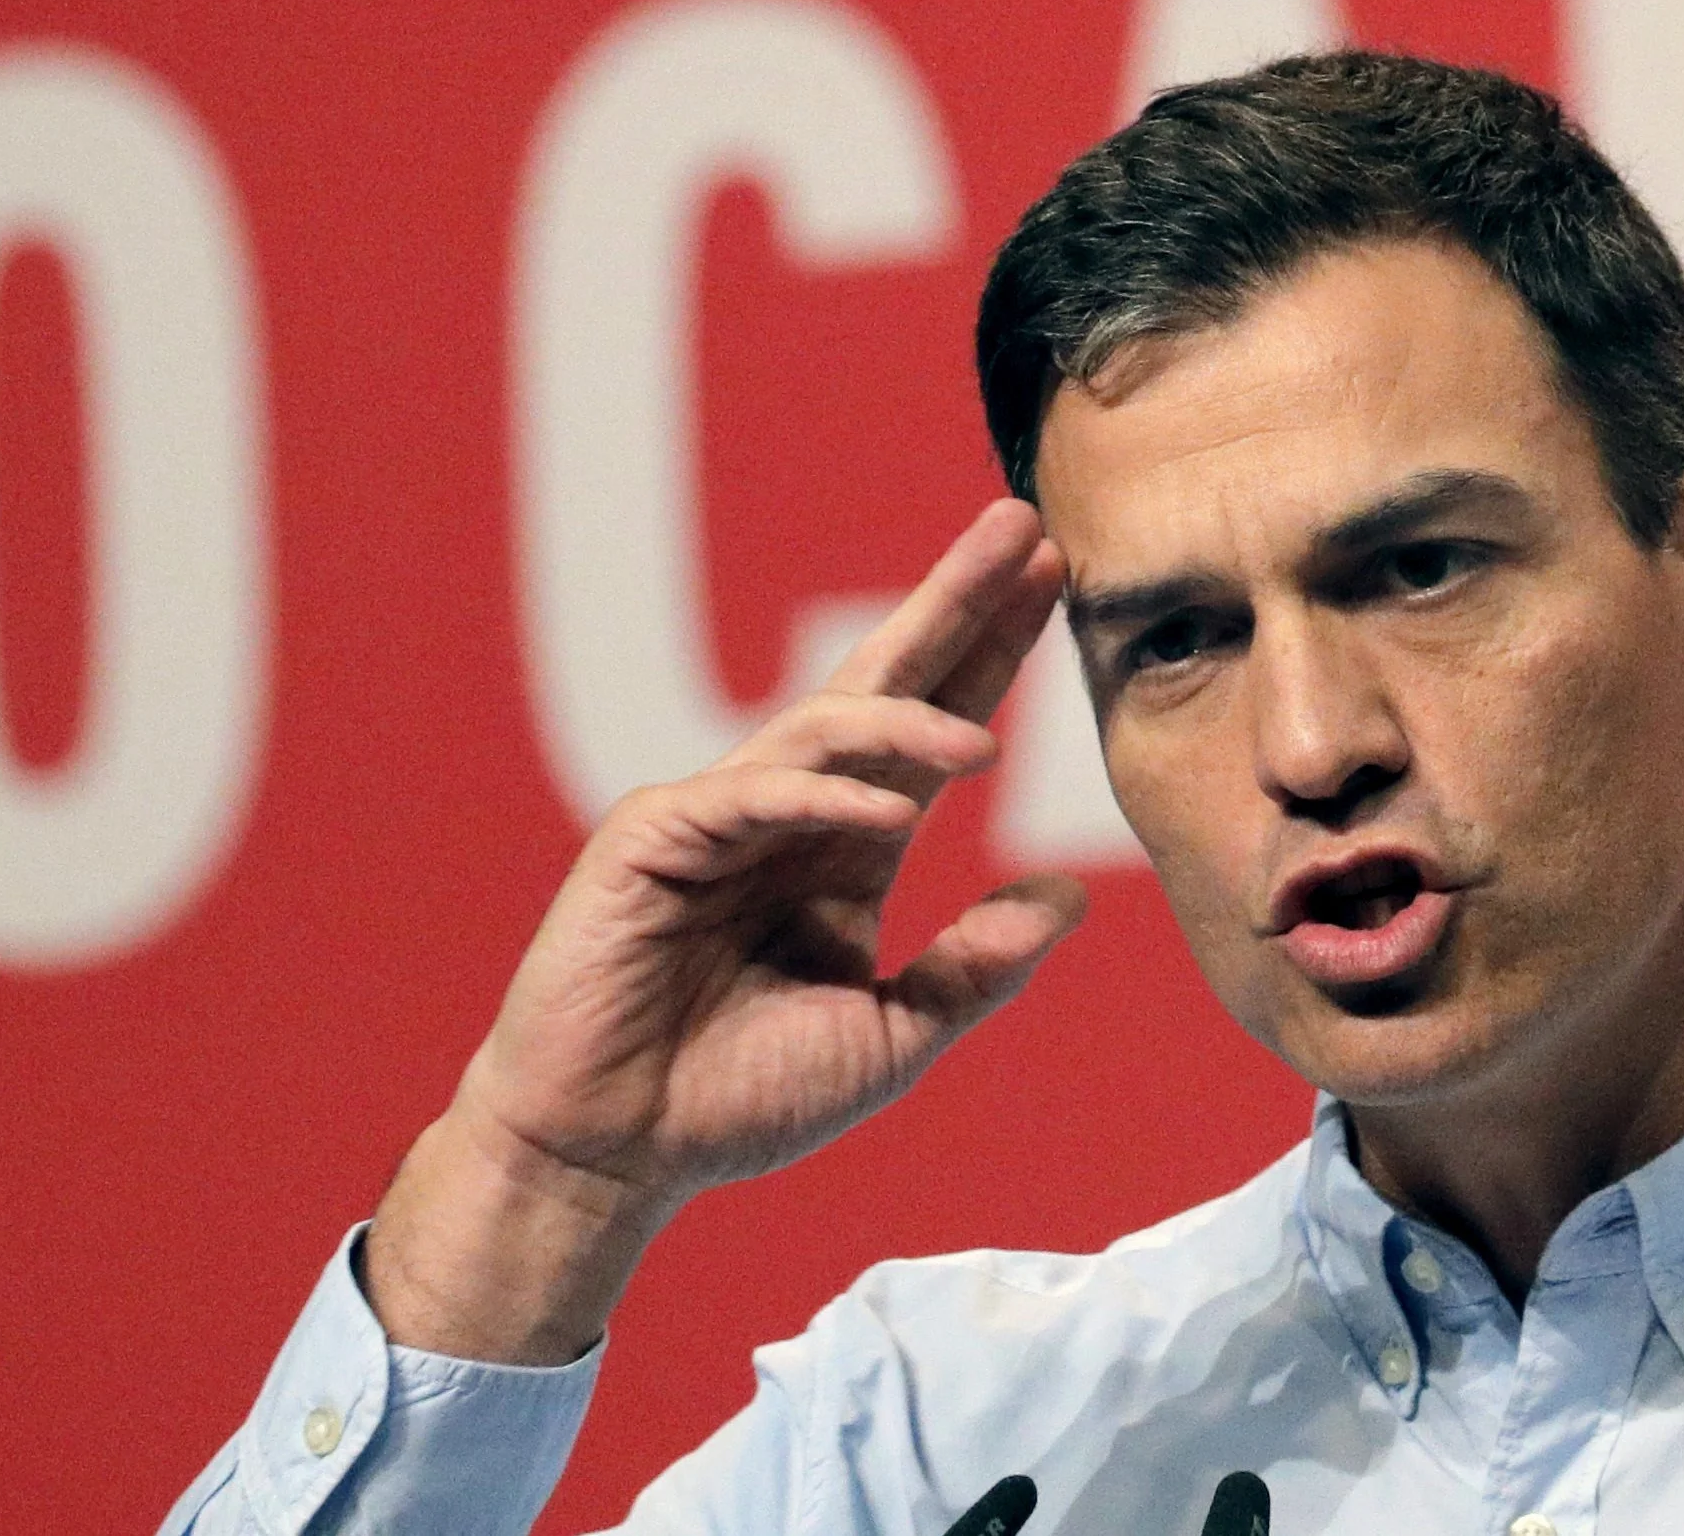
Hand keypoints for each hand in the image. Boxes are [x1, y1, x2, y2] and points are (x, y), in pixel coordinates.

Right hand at [366, 501, 1092, 1362]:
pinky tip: (885, 810)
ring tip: (989, 744)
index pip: (932, 727)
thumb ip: (974, 969)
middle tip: (1023, 525)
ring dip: (905, 719)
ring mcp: (716, 817)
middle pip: (884, 685)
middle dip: (953, 605)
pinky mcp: (651, 840)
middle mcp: (789, 814)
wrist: (614, 1159)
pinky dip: (816, 797)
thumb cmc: (735, 1101)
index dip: (992, 653)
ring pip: (821, 730)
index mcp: (844, 849)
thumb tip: (1069, 897)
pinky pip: (747, 796)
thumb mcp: (889, 1038)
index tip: (1056, 580)